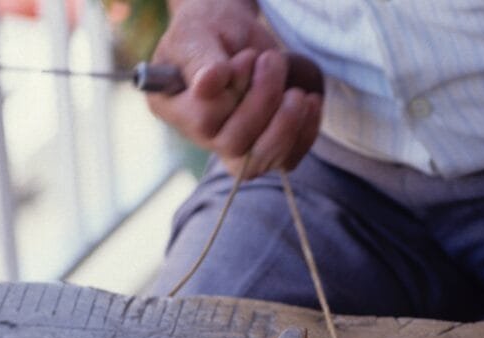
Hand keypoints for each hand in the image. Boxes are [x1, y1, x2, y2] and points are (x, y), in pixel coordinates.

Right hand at [147, 0, 321, 177]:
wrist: (236, 36)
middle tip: (272, 62)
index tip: (247, 57)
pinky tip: (311, 102)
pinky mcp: (262, 148)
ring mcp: (231, 147)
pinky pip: (286, 160)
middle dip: (263, 103)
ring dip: (286, 124)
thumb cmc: (211, 30)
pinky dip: (304, 134)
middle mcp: (199, 135)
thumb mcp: (199, 33)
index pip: (203, 121)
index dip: (233, 92)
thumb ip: (201, 58)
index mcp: (172, 107)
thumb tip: (208, 85)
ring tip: (297, 91)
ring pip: (260, 160)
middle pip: (234, 145)